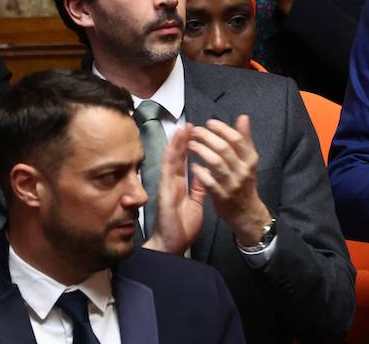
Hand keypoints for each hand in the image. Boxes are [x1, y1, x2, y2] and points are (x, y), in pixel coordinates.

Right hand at [143, 123, 205, 254]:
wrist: (172, 246)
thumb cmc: (181, 226)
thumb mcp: (195, 203)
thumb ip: (198, 189)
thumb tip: (204, 175)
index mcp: (180, 186)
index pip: (185, 162)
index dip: (189, 147)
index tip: (196, 132)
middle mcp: (172, 184)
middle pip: (177, 158)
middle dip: (182, 141)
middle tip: (188, 124)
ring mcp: (167, 188)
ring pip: (171, 162)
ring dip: (175, 146)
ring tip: (181, 129)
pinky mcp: (164, 195)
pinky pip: (167, 176)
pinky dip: (169, 161)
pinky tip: (171, 150)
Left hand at [188, 116, 272, 246]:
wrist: (246, 212)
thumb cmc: (244, 182)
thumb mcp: (248, 160)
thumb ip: (244, 139)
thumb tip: (243, 117)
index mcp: (250, 159)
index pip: (237, 138)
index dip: (222, 128)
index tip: (209, 123)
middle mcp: (243, 170)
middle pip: (225, 148)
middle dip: (208, 137)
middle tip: (195, 131)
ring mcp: (232, 183)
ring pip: (216, 162)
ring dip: (201, 151)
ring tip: (191, 144)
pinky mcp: (221, 196)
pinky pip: (208, 182)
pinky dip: (200, 172)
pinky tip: (192, 165)